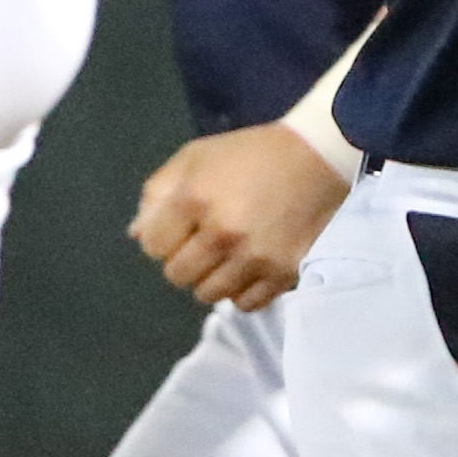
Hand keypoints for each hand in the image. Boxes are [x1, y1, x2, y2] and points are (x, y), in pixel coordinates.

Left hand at [129, 124, 350, 311]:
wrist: (320, 155)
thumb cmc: (251, 153)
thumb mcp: (196, 157)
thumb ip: (158, 193)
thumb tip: (137, 235)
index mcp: (195, 199)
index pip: (153, 246)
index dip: (163, 236)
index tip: (183, 225)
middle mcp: (222, 235)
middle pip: (178, 275)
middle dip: (186, 259)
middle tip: (207, 240)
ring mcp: (254, 258)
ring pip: (209, 294)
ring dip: (214, 277)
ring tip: (231, 254)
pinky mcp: (283, 273)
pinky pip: (247, 303)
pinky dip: (244, 290)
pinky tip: (252, 267)